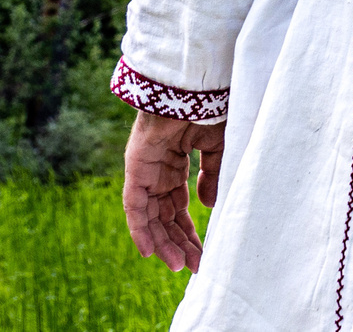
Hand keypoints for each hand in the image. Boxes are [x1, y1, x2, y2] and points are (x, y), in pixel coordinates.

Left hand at [123, 111, 225, 272]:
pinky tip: (150, 251)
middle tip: (193, 266)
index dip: (188, 231)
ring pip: (150, 216)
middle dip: (178, 242)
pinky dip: (140, 228)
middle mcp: (158, 171)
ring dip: (163, 241)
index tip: (202, 253)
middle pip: (164, 216)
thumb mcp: (218, 148)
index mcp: (176, 164)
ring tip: (180, 265)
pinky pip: (135, 205)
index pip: (178, 207)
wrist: (194, 87)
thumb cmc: (208, 109)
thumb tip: (209, 206)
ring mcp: (145, 171)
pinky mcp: (136, 169)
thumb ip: (212, 176)